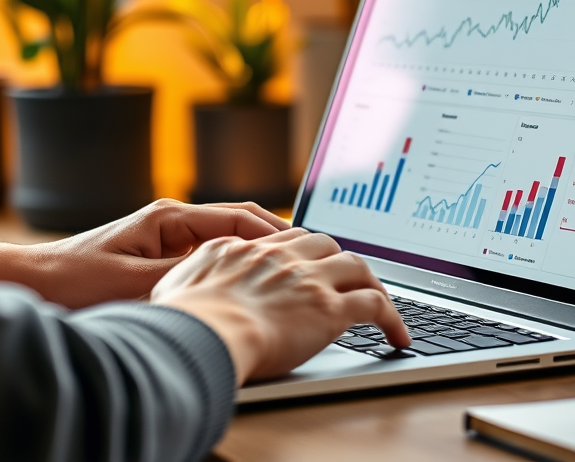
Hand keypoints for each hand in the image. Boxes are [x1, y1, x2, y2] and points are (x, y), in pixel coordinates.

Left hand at [0, 199, 288, 308]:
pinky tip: (253, 276)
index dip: (273, 235)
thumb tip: (224, 276)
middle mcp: (173, 219)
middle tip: (312, 252)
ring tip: (294, 263)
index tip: (302, 249)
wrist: (38, 279)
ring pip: (228, 234)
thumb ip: (180, 277)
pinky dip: (237, 258)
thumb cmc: (76, 279)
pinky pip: (212, 250)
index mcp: (169, 217)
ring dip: (259, 246)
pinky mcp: (162, 251)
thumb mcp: (131, 283)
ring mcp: (168, 233)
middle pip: (240, 220)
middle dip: (276, 234)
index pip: (236, 219)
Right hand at [151, 228, 410, 384]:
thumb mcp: (176, 284)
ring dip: (371, 283)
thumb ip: (193, 275)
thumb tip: (189, 278)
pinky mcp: (330, 309)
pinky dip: (392, 318)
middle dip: (337, 259)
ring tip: (381, 306)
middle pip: (324, 243)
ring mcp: (310, 280)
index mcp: (245, 250)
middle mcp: (282, 257)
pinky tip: (398, 336)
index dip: (301, 250)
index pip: (284, 239)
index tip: (308, 261)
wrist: (204, 333)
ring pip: (356, 265)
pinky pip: (375, 305)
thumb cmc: (182, 320)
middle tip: (346, 279)